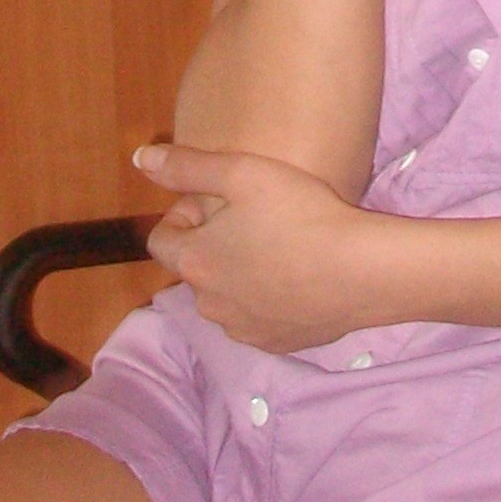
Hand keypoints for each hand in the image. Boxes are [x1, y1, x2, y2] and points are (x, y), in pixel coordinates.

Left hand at [134, 142, 383, 351]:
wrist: (361, 271)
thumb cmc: (301, 213)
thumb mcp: (243, 172)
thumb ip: (187, 166)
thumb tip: (139, 157)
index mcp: (194, 262)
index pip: (161, 240)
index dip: (186, 214)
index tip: (222, 201)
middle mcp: (208, 305)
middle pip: (195, 268)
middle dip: (214, 244)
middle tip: (256, 219)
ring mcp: (241, 330)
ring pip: (225, 296)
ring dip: (238, 274)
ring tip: (280, 247)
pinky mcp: (274, 344)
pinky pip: (256, 318)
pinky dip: (266, 299)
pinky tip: (298, 277)